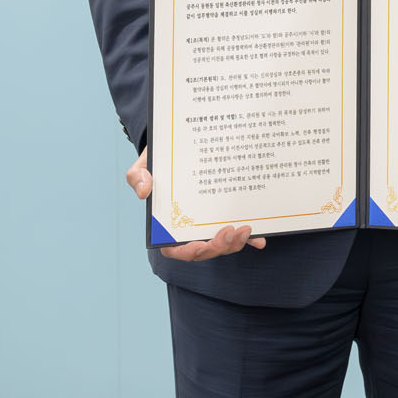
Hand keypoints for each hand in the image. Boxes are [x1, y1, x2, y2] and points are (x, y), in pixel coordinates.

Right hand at [128, 147, 265, 260]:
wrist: (184, 146)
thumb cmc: (161, 160)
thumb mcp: (146, 163)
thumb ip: (137, 175)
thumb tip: (143, 191)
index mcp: (168, 223)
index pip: (174, 248)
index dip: (186, 252)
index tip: (198, 245)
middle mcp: (191, 227)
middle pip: (204, 250)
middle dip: (218, 247)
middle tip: (230, 231)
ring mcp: (212, 222)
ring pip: (224, 244)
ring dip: (236, 243)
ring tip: (246, 228)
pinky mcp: (229, 214)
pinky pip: (240, 232)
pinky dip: (251, 238)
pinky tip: (260, 238)